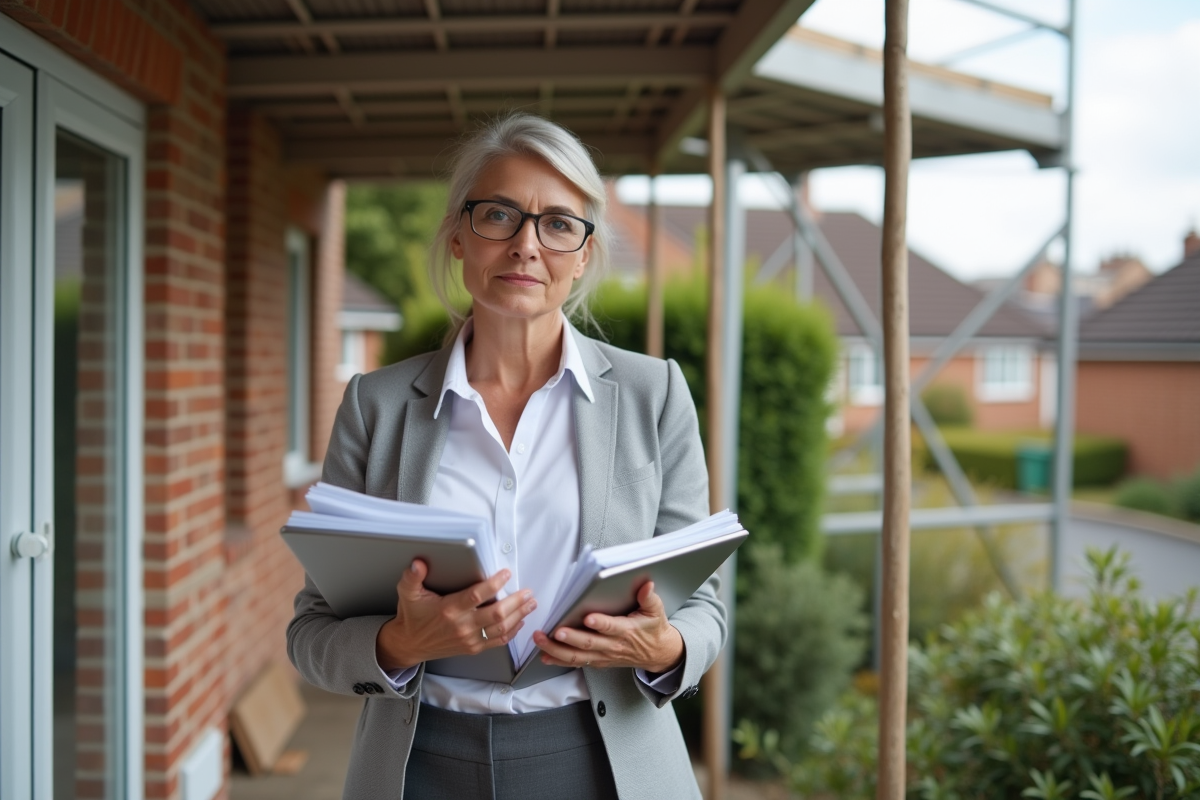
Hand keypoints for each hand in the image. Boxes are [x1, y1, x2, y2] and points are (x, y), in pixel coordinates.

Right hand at [375, 560, 537, 670]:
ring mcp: (469, 639)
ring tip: (530, 603)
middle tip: (527, 591)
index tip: (506, 573)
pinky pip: (497, 641)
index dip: (494, 584)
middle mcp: (462, 625)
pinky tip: (519, 622)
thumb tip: (417, 563)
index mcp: (449, 609)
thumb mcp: (408, 593)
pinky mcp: (473, 648)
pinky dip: (512, 632)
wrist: (410, 644)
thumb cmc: (412, 616)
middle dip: (516, 601)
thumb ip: (412, 577)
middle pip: (497, 614)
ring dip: (519, 615)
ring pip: (501, 628)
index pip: (477, 595)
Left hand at [533, 581, 683, 672]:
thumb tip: (646, 585)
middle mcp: (613, 645)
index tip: (588, 618)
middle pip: (589, 643)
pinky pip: (576, 662)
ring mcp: (604, 655)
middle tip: (555, 631)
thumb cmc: (653, 630)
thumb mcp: (656, 612)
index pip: (612, 627)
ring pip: (578, 656)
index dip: (601, 624)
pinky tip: (545, 655)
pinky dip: (559, 660)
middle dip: (570, 637)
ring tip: (541, 640)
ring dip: (557, 650)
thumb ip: (649, 598)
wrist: (657, 654)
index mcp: (627, 631)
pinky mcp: (598, 660)